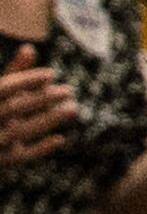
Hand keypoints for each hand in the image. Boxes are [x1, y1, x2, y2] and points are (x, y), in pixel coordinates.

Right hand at [0, 55, 78, 173]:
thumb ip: (12, 74)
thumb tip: (30, 48)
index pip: (2, 88)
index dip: (25, 80)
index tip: (50, 74)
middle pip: (14, 109)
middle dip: (42, 99)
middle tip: (69, 90)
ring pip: (20, 132)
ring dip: (48, 120)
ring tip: (73, 108)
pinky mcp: (1, 164)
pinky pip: (22, 157)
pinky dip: (41, 148)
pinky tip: (61, 139)